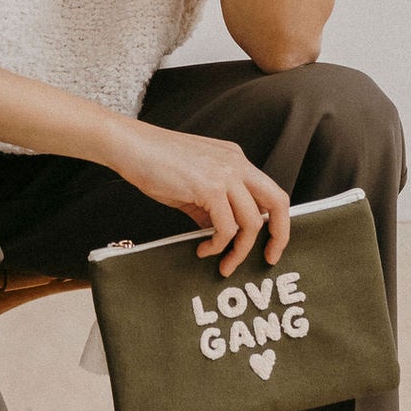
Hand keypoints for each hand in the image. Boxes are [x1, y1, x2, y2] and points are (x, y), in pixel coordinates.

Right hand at [108, 122, 290, 274]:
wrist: (130, 146)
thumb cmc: (155, 163)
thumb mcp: (192, 185)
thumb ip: (211, 207)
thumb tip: (219, 235)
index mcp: (235, 160)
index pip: (271, 193)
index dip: (278, 222)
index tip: (270, 246)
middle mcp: (237, 164)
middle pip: (278, 202)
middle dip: (279, 235)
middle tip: (268, 258)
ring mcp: (225, 174)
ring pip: (252, 221)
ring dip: (240, 250)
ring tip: (223, 263)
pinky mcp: (209, 187)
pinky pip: (226, 227)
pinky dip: (217, 246)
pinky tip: (203, 249)